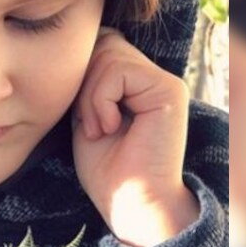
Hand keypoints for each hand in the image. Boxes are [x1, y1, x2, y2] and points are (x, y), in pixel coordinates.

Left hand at [72, 28, 199, 246]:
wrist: (128, 201)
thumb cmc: (105, 168)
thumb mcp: (86, 115)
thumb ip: (87, 82)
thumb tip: (77, 46)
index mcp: (135, 83)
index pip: (100, 46)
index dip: (79, 75)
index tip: (79, 117)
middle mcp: (152, 78)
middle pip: (103, 45)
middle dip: (82, 85)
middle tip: (88, 125)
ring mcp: (163, 82)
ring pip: (108, 56)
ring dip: (90, 97)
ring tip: (98, 130)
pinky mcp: (168, 90)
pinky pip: (119, 71)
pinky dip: (101, 100)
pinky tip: (109, 128)